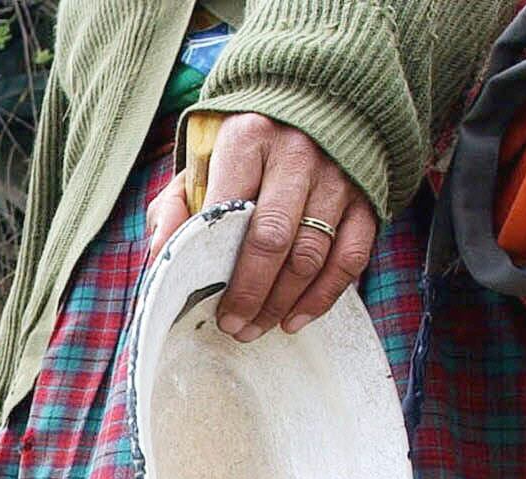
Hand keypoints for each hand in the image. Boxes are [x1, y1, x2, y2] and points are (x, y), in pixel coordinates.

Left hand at [144, 112, 378, 340]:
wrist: (316, 103)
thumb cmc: (247, 146)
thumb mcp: (203, 160)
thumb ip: (176, 204)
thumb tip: (160, 253)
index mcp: (248, 140)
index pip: (226, 209)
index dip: (212, 262)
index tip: (199, 299)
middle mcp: (297, 156)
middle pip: (272, 239)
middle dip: (250, 293)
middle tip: (232, 325)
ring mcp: (336, 178)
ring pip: (311, 255)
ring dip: (282, 302)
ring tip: (256, 328)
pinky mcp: (365, 198)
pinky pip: (350, 257)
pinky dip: (322, 295)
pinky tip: (295, 318)